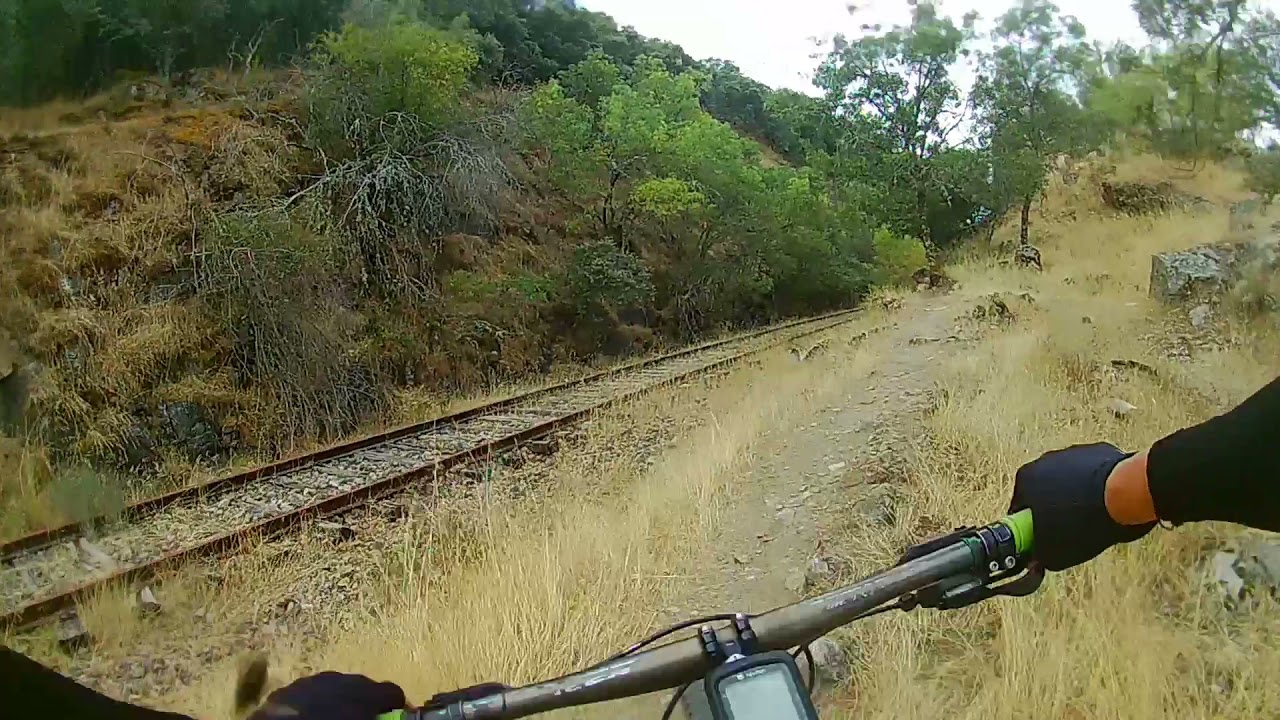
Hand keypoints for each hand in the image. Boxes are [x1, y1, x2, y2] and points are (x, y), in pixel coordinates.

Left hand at [248, 672, 405, 719]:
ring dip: (336, 702)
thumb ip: (379, 719)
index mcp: (365, 692)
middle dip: (363, 703)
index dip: (394, 707)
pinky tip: (306, 719)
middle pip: (362, 687)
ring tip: (331, 719)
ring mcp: (312, 682)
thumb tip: (386, 717)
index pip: (393, 692)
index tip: (391, 717)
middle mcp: (342, 679)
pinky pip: (307, 695)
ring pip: (332, 688)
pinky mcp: (287, 690)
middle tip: (360, 719)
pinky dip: (311, 705)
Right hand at [1010, 442, 1155, 570]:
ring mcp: (1071, 453)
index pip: (1020, 509)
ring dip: (1076, 496)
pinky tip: (1109, 503)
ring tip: (1093, 519)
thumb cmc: (1088, 520)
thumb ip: (1041, 553)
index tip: (1044, 540)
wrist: (1126, 494)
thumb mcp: (1057, 551)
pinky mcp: (1097, 451)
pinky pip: (1093, 471)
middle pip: (1043, 491)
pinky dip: (1098, 485)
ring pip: (1068, 480)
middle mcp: (1043, 461)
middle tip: (1070, 531)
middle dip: (1054, 509)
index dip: (1032, 528)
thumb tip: (1039, 558)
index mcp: (1025, 480)